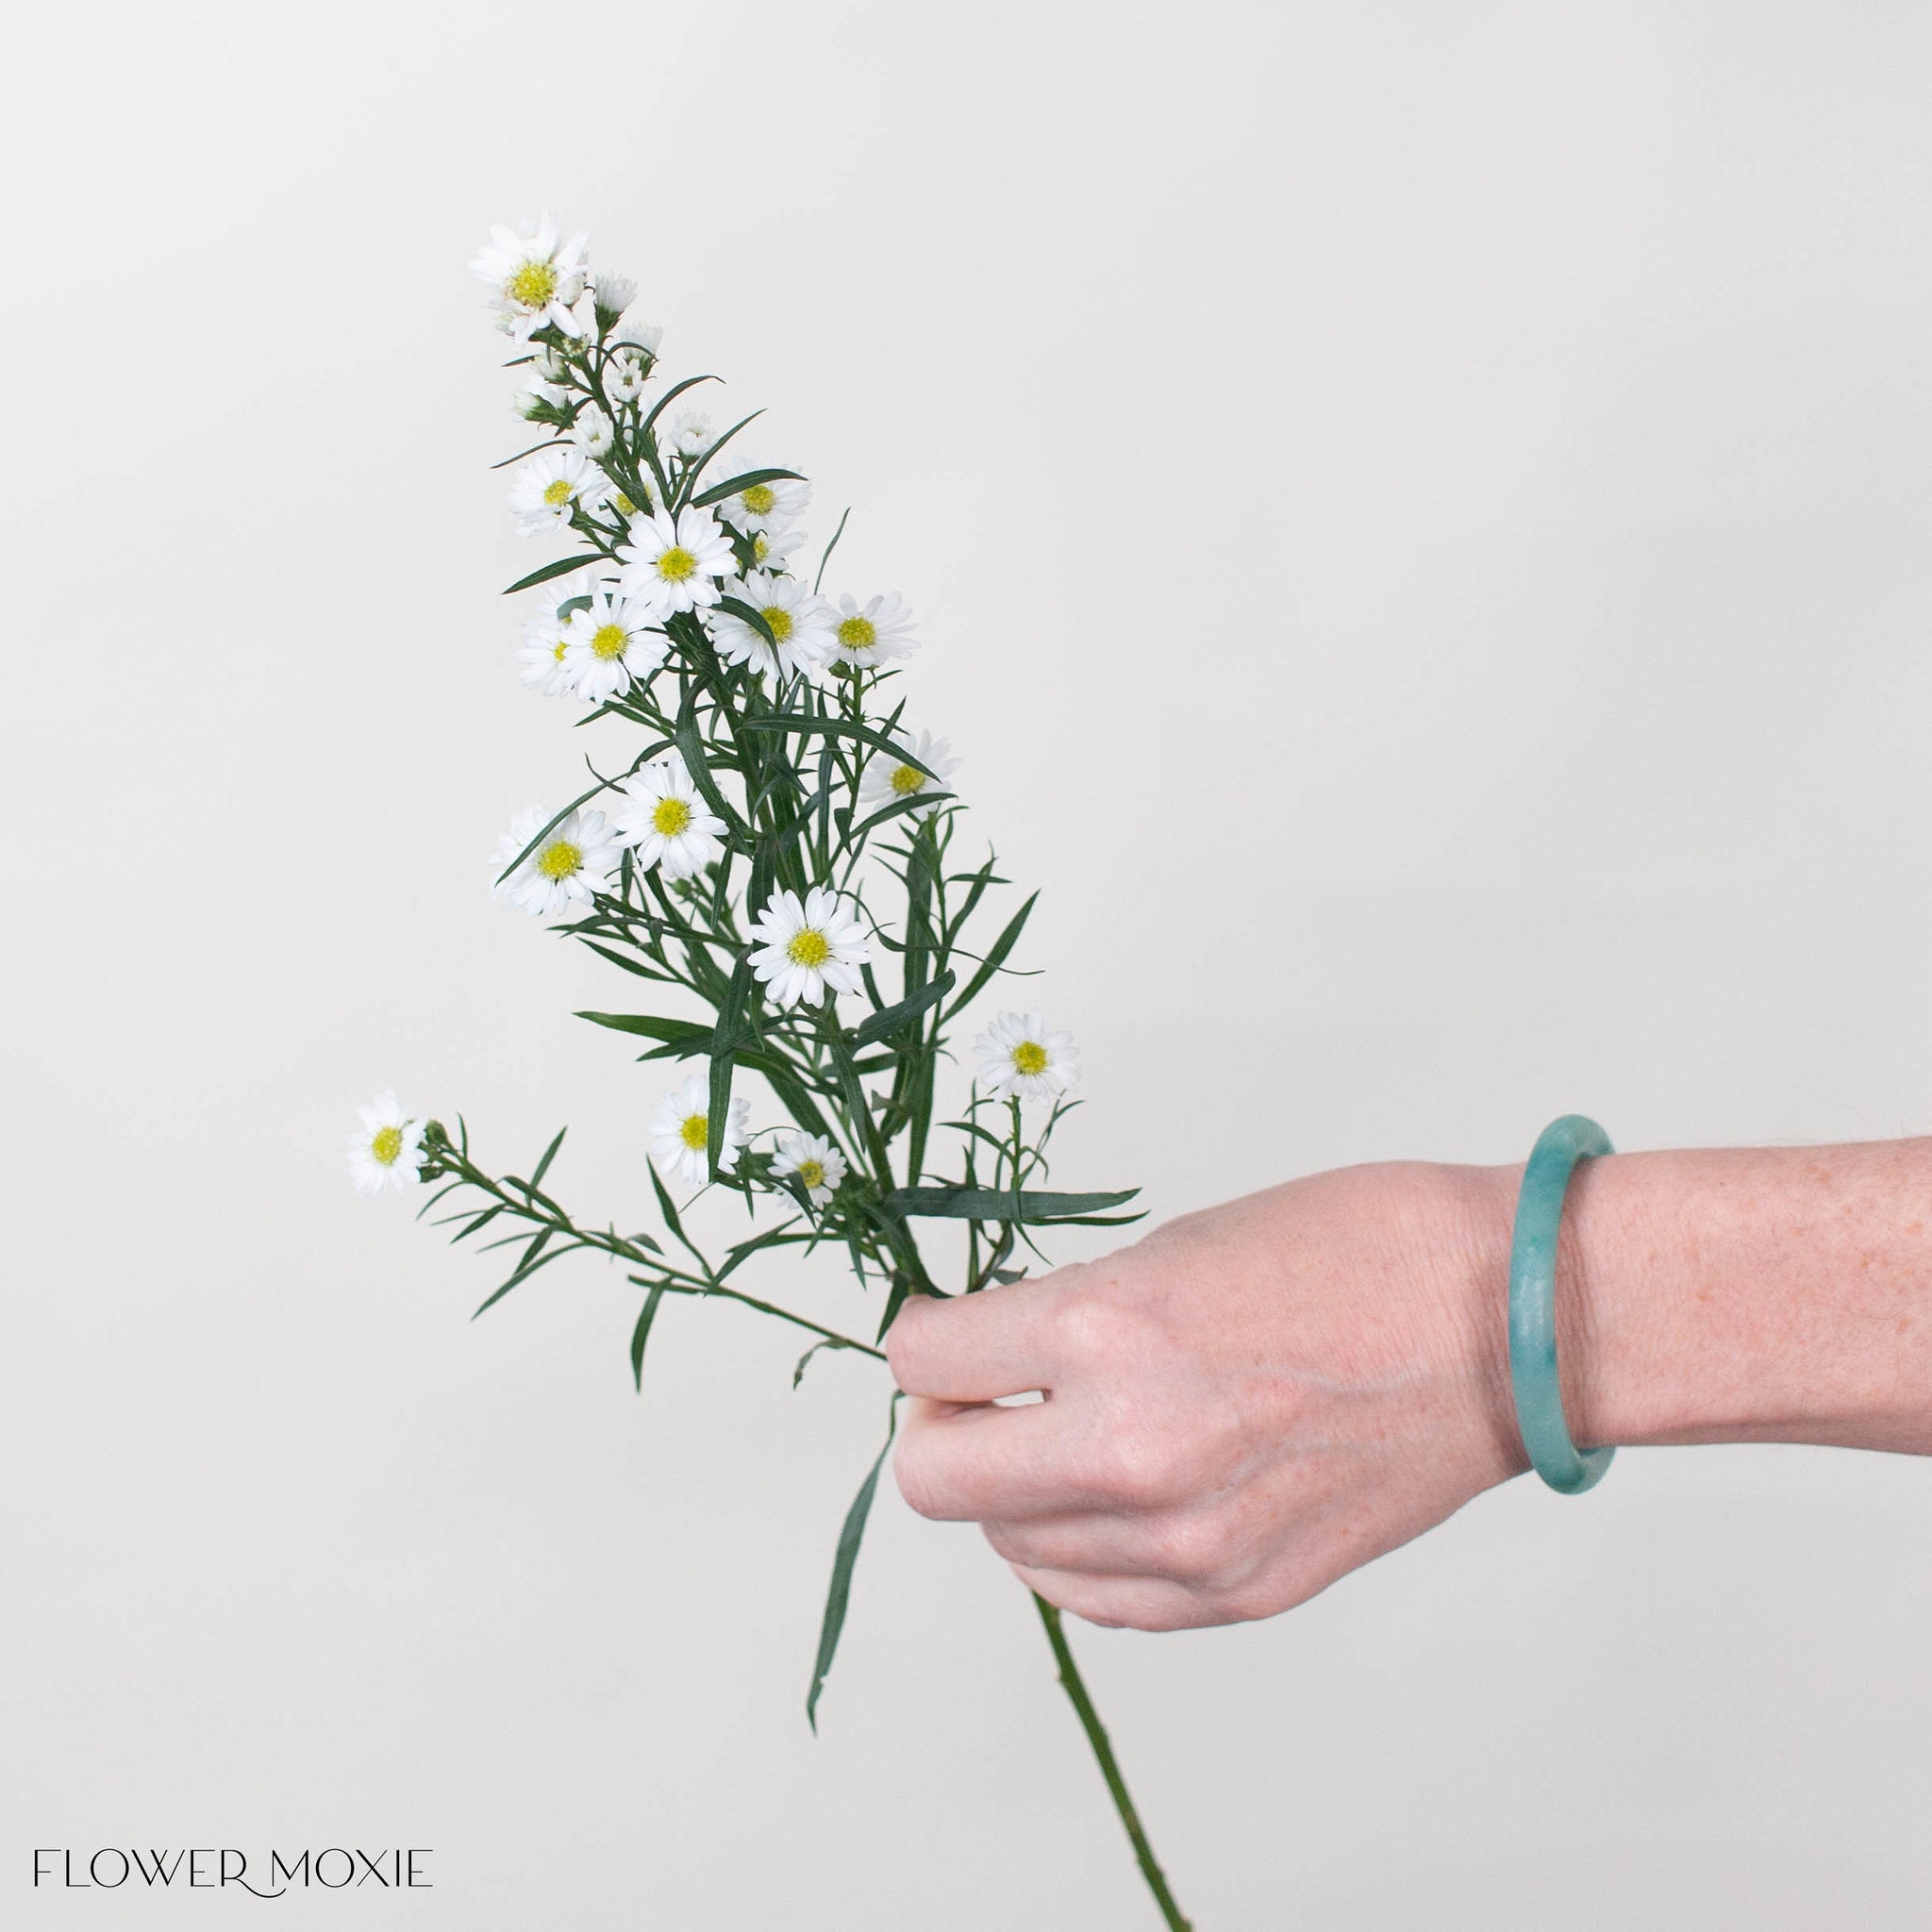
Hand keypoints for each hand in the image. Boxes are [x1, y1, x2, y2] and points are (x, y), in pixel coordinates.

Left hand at [887, 1161, 1525, 1630]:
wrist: (1505, 1329)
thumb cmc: (1357, 1251)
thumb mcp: (1176, 1245)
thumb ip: (1068, 1315)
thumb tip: (991, 1357)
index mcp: (1106, 1332)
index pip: (923, 1359)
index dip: (926, 1337)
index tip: (948, 1330)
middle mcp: (1128, 1451)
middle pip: (935, 1479)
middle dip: (940, 1427)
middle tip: (978, 1394)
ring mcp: (1185, 1541)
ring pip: (1010, 1546)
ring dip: (1013, 1490)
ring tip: (1065, 1439)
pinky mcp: (1237, 1594)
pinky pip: (1096, 1599)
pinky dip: (1077, 1551)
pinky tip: (1110, 1501)